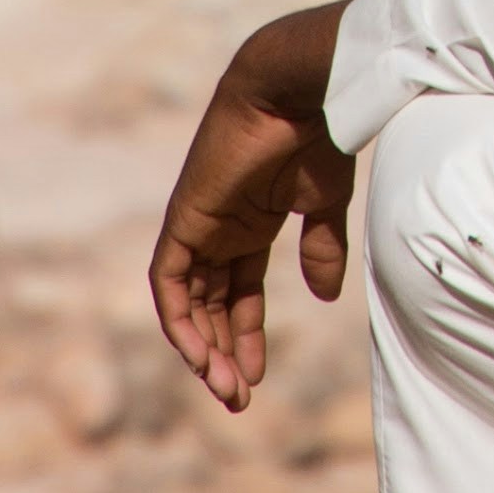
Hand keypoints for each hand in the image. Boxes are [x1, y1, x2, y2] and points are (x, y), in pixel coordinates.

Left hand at [150, 4, 356, 408]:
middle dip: (223, 355)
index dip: (245, 338)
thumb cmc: (317, 137)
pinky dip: (179, 320)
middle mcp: (219, 231)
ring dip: (203, 349)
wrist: (298, 92)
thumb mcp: (323, 206)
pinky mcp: (184, 220)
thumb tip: (324, 297)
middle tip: (239, 400)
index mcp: (250, 226)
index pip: (237, 296)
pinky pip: (168, 282)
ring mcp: (199, 226)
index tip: (257, 380)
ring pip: (187, 303)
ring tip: (227, 389)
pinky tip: (201, 356)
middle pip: (209, 307)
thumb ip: (321, 250)